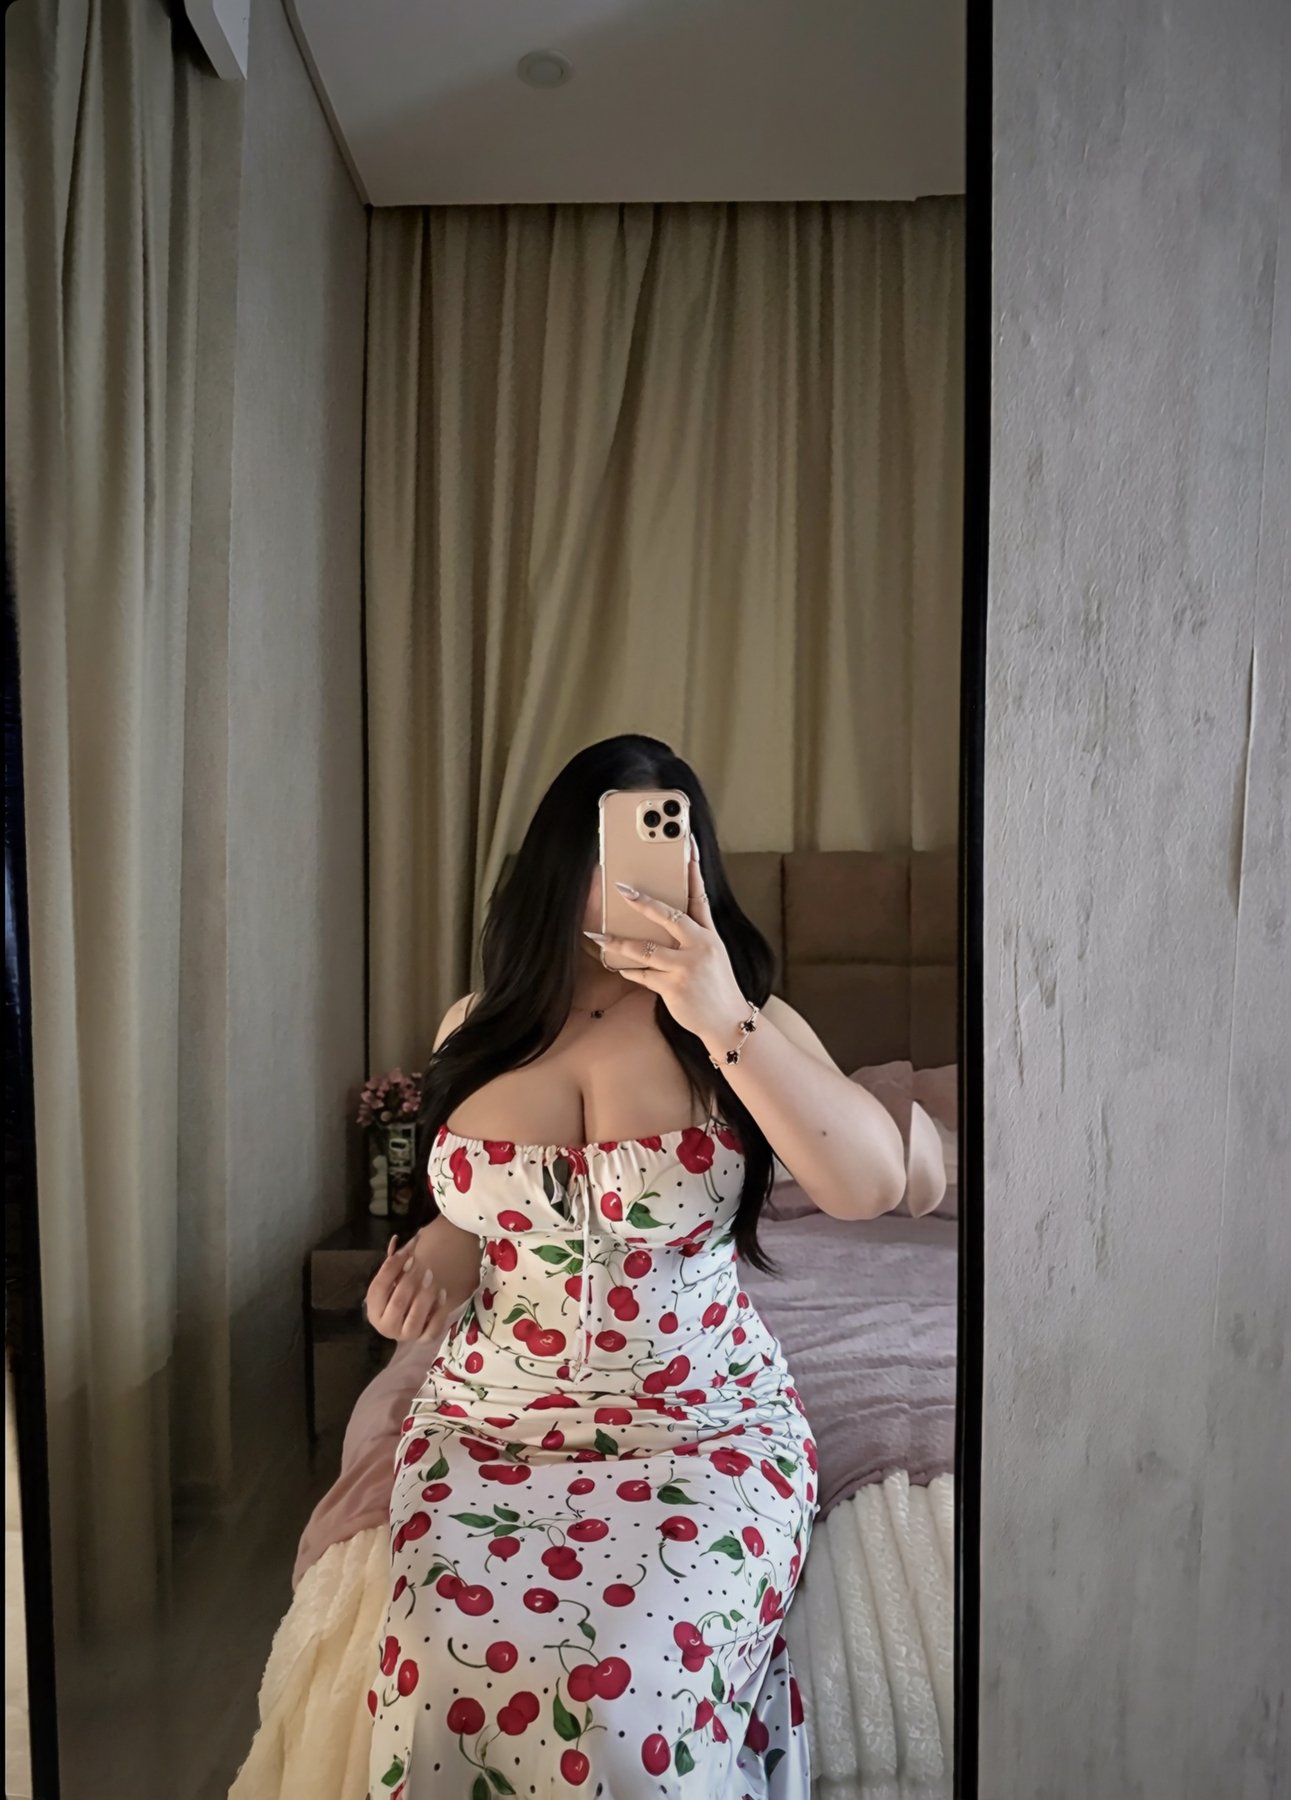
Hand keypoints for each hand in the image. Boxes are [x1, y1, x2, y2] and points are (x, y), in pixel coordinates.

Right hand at [364, 1232, 455, 1342]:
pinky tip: (442, 1292)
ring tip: (431, 1276)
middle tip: (420, 1264)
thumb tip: (395, 1240)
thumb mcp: (393, 1278)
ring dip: (424, 1295)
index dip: (391, 1268)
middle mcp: (386, 1327)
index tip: (405, 1253)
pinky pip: (432, 1329)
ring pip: (414, 1318)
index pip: (378, 1288)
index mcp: (373, 1310)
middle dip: (409, 1281)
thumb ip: (393, 1261)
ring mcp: (405, 1336)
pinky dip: (438, 1311)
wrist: (409, 1316)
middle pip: (397, 1303)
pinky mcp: (423, 1339)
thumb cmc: (398, 1292)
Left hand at [584, 839, 747, 1046]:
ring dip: (618, 942)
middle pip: (669, 916)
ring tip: (598, 936)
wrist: (729, 1022)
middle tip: (622, 889)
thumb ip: (693, 938)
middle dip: (643, 902)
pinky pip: (643, 975)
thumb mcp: (713, 956)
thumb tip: (663, 922)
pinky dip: (629, 970)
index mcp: (710, 936)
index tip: (686, 848)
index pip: (700, 897)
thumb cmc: (717, 987)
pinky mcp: (674, 987)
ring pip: (646, 949)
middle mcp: (700, 947)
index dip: (693, 872)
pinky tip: (617, 965)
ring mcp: (687, 967)